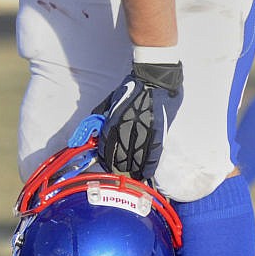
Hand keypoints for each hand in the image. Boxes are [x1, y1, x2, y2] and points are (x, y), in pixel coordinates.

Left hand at [94, 60, 182, 180]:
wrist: (155, 78)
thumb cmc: (132, 87)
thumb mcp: (111, 101)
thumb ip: (102, 116)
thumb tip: (94, 130)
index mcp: (114, 120)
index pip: (105, 146)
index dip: (105, 158)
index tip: (105, 164)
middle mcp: (128, 128)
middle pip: (120, 155)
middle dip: (118, 167)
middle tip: (119, 173)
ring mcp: (145, 131)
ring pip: (137, 157)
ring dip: (133, 169)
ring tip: (132, 177)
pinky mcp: (160, 131)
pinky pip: (154, 153)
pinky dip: (149, 165)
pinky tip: (146, 173)